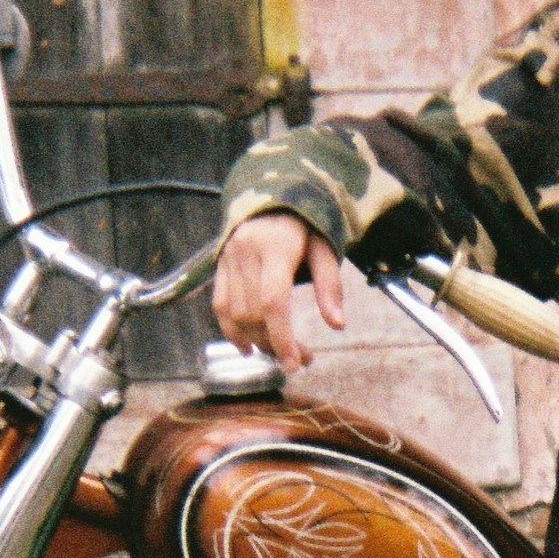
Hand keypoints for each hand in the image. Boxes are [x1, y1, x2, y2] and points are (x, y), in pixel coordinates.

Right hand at [211, 209, 347, 369]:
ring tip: (280, 354)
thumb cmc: (305, 224)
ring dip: (257, 341)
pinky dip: (232, 331)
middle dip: (275, 344)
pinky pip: (220, 305)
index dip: (282, 337)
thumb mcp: (325, 247)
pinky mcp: (220, 265)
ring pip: (235, 314)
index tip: (295, 363)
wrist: (272, 194)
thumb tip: (338, 325)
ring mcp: (229, 258)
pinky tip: (248, 348)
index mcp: (275, 246)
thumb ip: (330, 285)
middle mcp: (246, 252)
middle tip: (300, 360)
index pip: (272, 301)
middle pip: (253, 313)